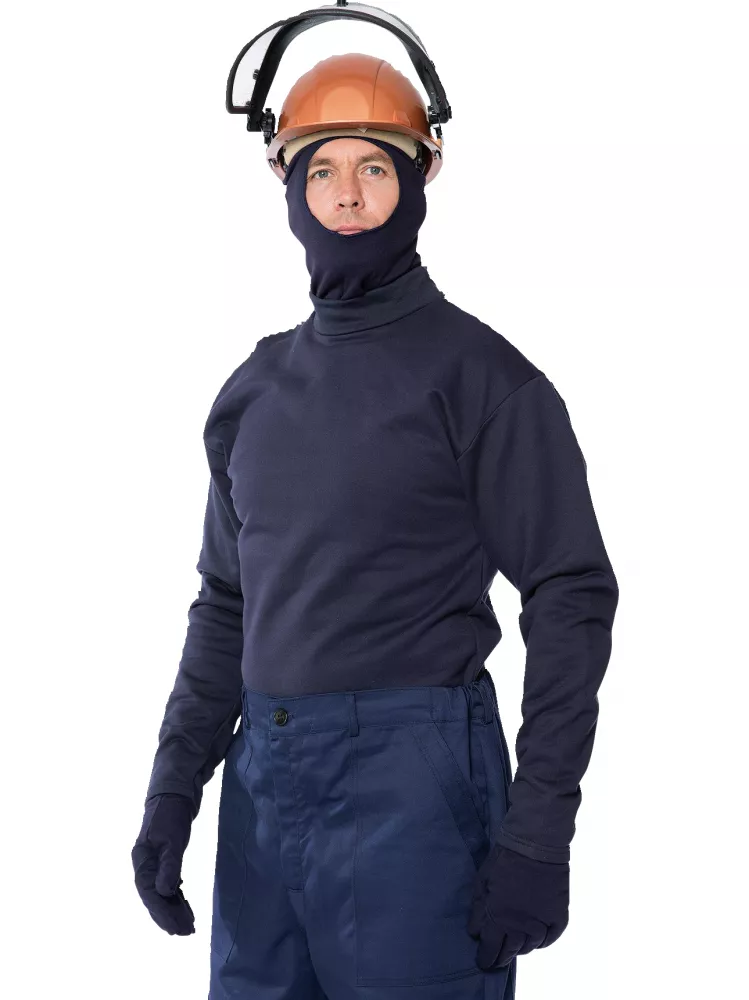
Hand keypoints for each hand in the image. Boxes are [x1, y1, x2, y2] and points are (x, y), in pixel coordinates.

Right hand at [131, 793, 195, 934]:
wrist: (174, 793)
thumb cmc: (171, 814)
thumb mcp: (172, 839)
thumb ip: (169, 866)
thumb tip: (164, 893)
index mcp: (142, 861)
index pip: (150, 894)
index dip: (162, 913)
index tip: (175, 928)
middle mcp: (145, 865)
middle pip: (155, 897)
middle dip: (169, 916)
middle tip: (185, 932)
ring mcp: (154, 863)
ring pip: (162, 893)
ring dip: (174, 909)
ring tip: (188, 926)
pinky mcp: (165, 859)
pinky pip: (169, 884)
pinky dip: (177, 897)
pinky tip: (184, 907)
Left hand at [468, 843, 568, 968]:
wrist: (535, 844)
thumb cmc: (503, 860)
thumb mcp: (482, 882)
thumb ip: (478, 910)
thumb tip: (475, 932)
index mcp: (498, 918)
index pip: (490, 949)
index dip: (485, 958)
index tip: (483, 961)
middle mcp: (520, 927)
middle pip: (509, 952)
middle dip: (500, 958)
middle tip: (496, 960)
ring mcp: (541, 923)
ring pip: (528, 947)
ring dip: (519, 948)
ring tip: (514, 946)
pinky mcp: (558, 917)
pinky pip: (548, 940)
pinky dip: (540, 942)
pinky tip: (534, 940)